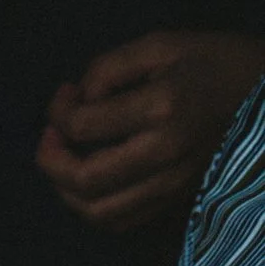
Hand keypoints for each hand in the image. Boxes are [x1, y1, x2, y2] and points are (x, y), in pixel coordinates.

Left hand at [35, 31, 264, 232]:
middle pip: (84, 180)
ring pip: (99, 212)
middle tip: (50, 135)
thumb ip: (109, 68)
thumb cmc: (216, 61)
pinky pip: (123, 221)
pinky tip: (90, 181)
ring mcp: (174, 183)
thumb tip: (78, 99)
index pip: (83, 126)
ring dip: (66, 190)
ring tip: (64, 160)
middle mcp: (166, 154)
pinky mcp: (178, 198)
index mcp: (162, 108)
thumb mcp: (162, 45)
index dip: (58, 110)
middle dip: (50, 160)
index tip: (66, 93)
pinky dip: (94, 207)